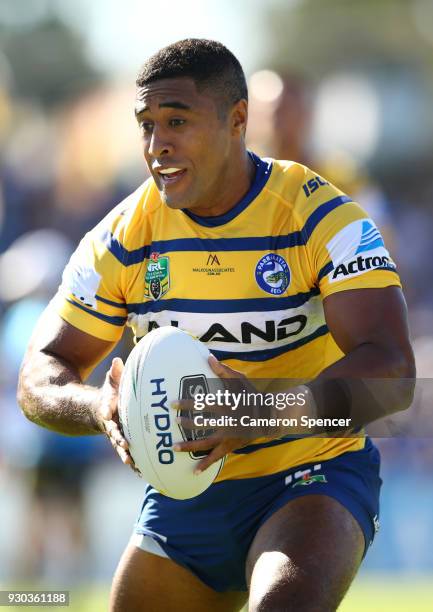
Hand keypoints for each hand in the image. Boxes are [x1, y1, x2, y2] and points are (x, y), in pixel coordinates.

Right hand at [99, 357, 136, 470]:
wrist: (99, 412)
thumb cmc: (110, 394)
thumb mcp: (111, 382)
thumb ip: (114, 373)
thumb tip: (117, 361)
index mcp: (107, 410)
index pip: (104, 409)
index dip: (105, 410)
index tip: (105, 412)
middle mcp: (110, 426)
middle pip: (113, 434)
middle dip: (119, 440)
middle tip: (125, 445)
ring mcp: (116, 437)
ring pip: (121, 449)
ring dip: (127, 457)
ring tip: (134, 465)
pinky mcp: (123, 444)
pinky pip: (130, 455)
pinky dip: (136, 465)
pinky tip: (145, 475)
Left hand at [172, 355, 255, 473]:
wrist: (269, 416)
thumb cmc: (252, 394)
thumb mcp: (240, 379)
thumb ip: (223, 370)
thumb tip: (208, 357)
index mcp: (225, 404)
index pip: (201, 403)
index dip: (186, 403)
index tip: (172, 404)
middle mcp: (225, 421)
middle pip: (200, 423)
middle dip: (185, 423)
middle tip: (173, 422)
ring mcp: (227, 435)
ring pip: (205, 442)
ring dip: (189, 445)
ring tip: (174, 447)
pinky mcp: (230, 446)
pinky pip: (216, 457)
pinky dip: (205, 464)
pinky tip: (194, 471)